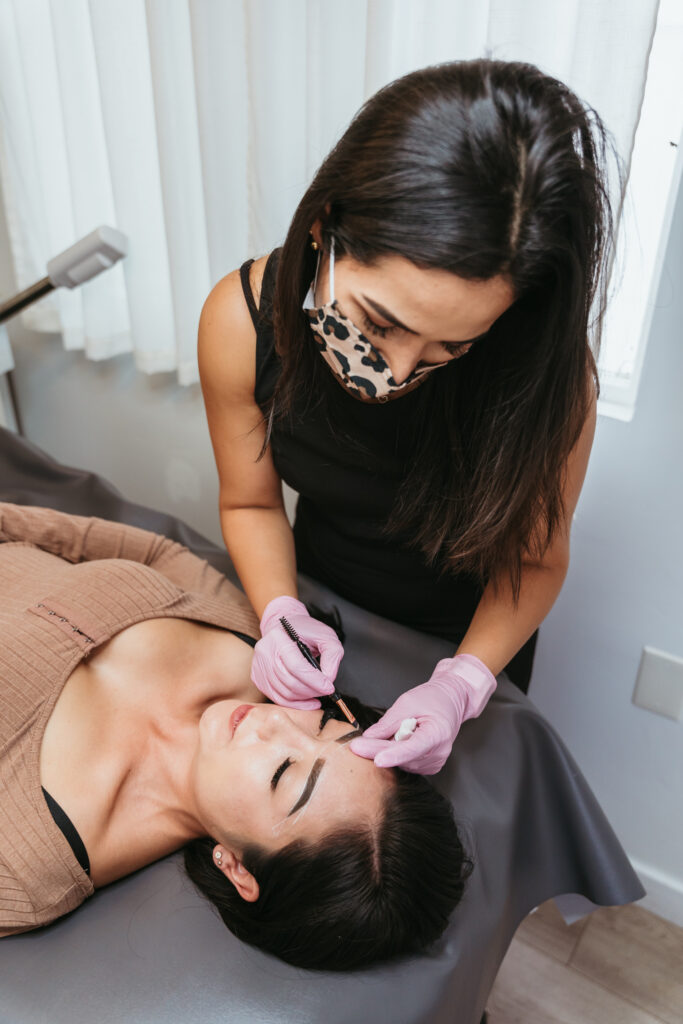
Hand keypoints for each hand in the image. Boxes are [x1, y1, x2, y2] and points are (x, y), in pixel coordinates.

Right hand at [250, 596, 343, 709]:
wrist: (284, 626)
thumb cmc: (304, 630)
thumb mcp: (326, 635)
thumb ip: (332, 655)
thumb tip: (328, 679)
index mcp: (279, 638)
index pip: (296, 666)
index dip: (314, 681)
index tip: (329, 687)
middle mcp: (265, 651)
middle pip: (290, 682)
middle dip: (312, 691)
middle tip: (325, 690)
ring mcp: (259, 666)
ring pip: (283, 693)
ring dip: (304, 698)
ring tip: (316, 694)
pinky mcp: (258, 677)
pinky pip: (276, 697)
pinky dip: (293, 703)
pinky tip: (305, 701)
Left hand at [350, 654, 495, 773]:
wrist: (451, 701)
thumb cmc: (433, 698)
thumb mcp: (408, 702)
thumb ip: (389, 722)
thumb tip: (369, 737)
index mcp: (438, 733)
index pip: (413, 748)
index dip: (394, 755)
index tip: (378, 760)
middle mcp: (438, 753)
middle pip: (402, 757)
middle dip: (378, 750)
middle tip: (356, 745)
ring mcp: (435, 762)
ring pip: (401, 762)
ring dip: (389, 750)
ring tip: (397, 729)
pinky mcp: (429, 767)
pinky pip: (405, 763)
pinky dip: (397, 753)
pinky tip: (402, 739)